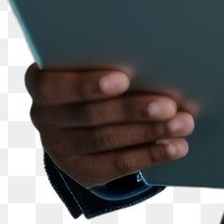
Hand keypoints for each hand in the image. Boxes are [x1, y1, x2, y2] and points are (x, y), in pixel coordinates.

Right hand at [25, 65, 194, 189]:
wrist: (88, 106)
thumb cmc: (101, 66)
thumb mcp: (97, 58)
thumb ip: (113, 55)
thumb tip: (158, 53)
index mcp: (40, 82)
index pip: (53, 86)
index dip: (87, 85)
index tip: (123, 79)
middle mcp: (43, 117)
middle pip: (90, 116)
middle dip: (134, 111)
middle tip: (170, 105)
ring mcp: (58, 148)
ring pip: (106, 141)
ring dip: (149, 133)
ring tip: (183, 124)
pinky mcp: (80, 170)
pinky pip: (116, 166)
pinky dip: (150, 155)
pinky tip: (175, 147)